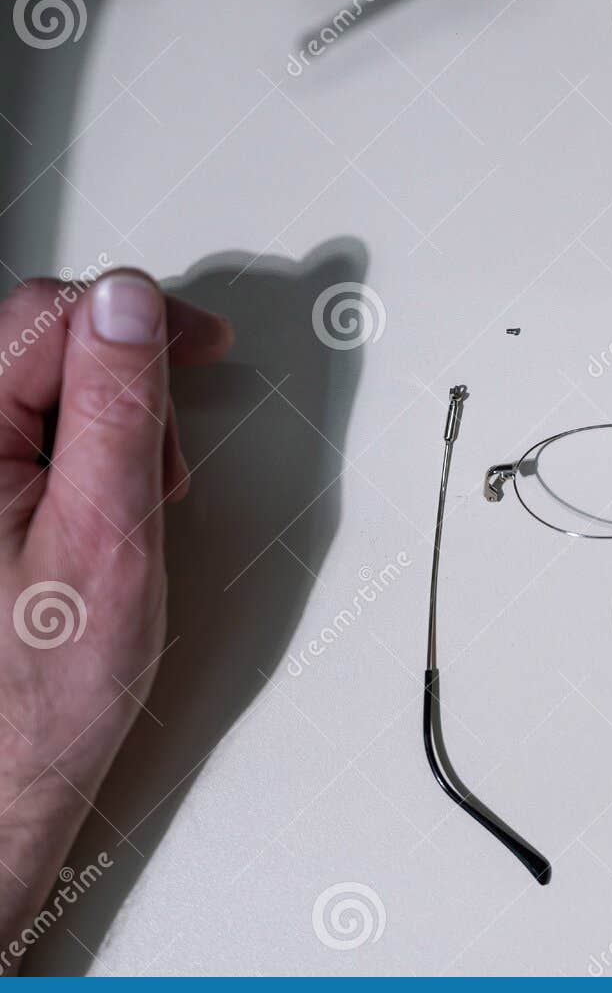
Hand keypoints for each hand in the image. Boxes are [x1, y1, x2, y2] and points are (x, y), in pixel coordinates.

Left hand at [0, 270, 230, 972]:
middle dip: (126, 382)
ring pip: (38, 388)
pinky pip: (26, 435)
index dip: (137, 319)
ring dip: (108, 423)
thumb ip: (118, 409)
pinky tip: (103, 505)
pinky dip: (82, 455)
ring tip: (139, 497)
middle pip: (39, 345)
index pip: (46, 316)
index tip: (202, 342)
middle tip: (170, 456)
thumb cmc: (38, 688)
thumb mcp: (108, 535)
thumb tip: (130, 303)